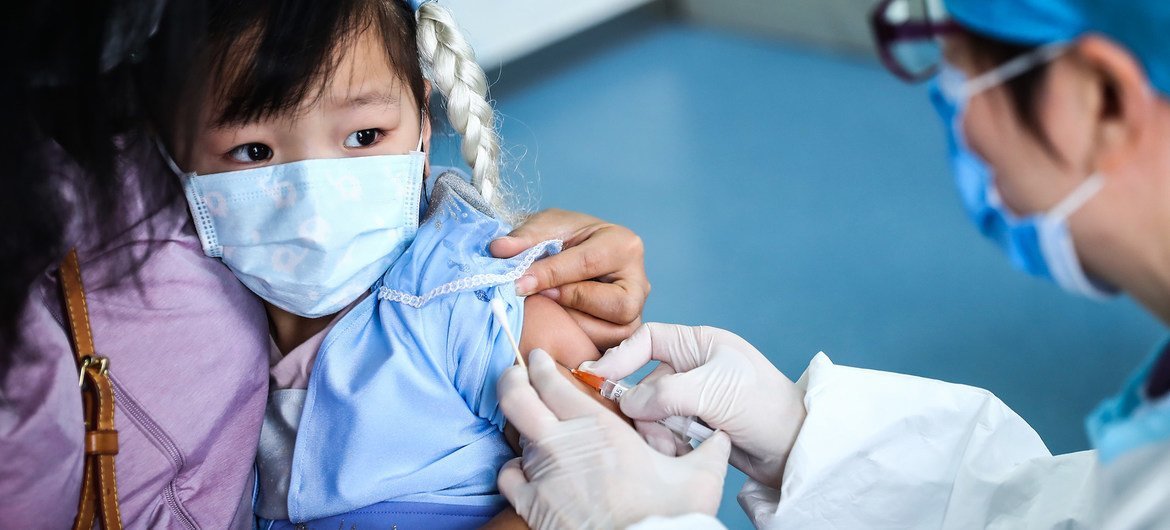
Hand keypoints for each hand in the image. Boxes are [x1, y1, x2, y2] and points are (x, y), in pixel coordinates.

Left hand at [491, 209, 648, 348]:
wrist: (571, 253)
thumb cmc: (564, 239)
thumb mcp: (546, 227)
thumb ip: (525, 238)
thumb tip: (499, 250)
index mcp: (624, 246)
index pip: (588, 265)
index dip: (550, 276)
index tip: (517, 284)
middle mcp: (639, 281)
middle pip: (618, 306)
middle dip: (575, 306)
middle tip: (542, 299)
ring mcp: (635, 311)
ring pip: (614, 333)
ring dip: (574, 328)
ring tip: (546, 315)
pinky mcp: (622, 334)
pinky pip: (605, 348)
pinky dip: (578, 342)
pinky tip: (555, 331)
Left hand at [497, 349, 730, 529]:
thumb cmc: (667, 517)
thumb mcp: (698, 478)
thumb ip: (709, 450)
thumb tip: (721, 436)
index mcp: (599, 428)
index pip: (553, 382)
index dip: (541, 365)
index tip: (541, 358)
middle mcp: (562, 446)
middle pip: (516, 398)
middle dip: (512, 380)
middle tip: (516, 374)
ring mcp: (542, 476)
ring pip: (518, 439)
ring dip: (527, 432)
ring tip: (538, 430)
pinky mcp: (531, 506)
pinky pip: (509, 476)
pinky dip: (516, 469)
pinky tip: (529, 469)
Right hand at [584, 323, 804, 488]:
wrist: (792, 447)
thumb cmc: (764, 406)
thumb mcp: (713, 390)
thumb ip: (665, 393)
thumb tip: (626, 403)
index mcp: (698, 344)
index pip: (647, 339)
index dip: (620, 356)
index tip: (597, 377)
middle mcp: (692, 367)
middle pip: (643, 382)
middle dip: (644, 408)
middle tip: (650, 428)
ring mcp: (692, 398)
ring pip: (651, 411)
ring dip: (657, 430)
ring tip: (675, 444)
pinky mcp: (693, 426)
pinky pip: (663, 432)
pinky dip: (667, 443)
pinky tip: (683, 452)